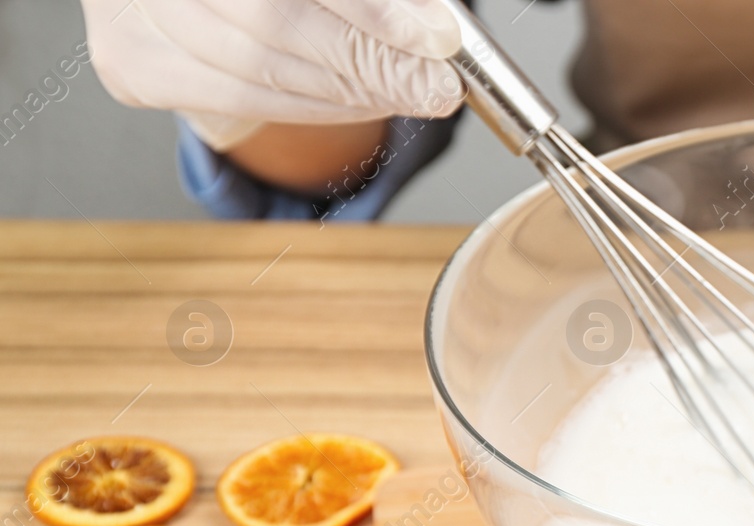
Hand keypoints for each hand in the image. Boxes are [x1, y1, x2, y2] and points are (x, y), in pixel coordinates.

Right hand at [82, 0, 465, 149]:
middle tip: (437, 85)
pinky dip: (313, 108)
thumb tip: (434, 30)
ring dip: (351, 92)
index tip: (438, 38)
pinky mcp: (135, 65)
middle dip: (370, 61)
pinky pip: (239, 103)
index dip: (372, 9)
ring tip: (411, 94)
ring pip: (260, 71)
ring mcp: (137, 13)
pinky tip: (361, 104)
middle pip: (275, 23)